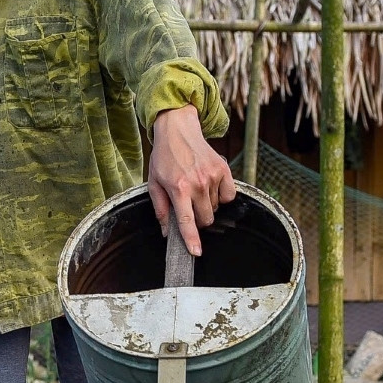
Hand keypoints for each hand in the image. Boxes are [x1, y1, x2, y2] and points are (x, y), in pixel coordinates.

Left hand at [147, 104, 235, 256]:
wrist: (178, 130)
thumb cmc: (164, 158)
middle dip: (198, 219)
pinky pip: (229, 196)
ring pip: (216, 208)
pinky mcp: (224, 170)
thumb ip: (161, 209)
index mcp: (178, 188)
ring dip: (207, 205)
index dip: (192, 239)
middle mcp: (197, 183)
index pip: (187, 221)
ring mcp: (212, 176)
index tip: (196, 253)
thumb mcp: (154, 183)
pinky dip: (221, 196)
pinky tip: (210, 186)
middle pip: (206, 219)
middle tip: (189, 206)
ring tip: (196, 188)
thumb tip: (166, 232)